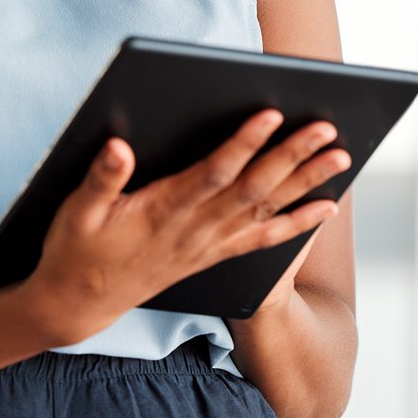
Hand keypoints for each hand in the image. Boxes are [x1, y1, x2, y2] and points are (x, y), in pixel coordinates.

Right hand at [19, 109, 350, 347]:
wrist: (79, 303)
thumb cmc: (77, 247)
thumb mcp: (76, 209)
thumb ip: (101, 178)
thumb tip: (118, 144)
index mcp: (163, 210)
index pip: (213, 172)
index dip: (243, 144)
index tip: (270, 114)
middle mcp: (194, 229)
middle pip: (253, 187)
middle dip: (292, 156)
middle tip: (326, 128)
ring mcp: (208, 245)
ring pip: (266, 209)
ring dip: (306, 183)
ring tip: (341, 157)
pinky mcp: (212, 255)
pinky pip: (264, 240)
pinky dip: (298, 224)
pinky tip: (326, 208)